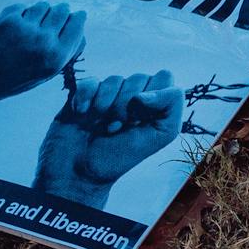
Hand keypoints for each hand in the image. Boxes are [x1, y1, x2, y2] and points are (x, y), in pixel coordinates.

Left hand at [0, 1, 84, 156]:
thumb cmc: (8, 82)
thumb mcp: (42, 74)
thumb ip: (61, 54)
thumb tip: (78, 31)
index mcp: (57, 59)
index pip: (78, 28)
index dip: (77, 19)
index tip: (75, 15)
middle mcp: (45, 42)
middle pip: (63, 12)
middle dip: (59, 11)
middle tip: (52, 15)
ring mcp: (26, 29)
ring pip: (43, 6)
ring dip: (39, 11)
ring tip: (29, 23)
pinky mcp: (7, 20)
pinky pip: (21, 7)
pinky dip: (19, 13)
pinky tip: (11, 25)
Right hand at [33, 69, 183, 204]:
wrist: (79, 171)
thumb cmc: (119, 157)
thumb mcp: (159, 136)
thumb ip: (170, 108)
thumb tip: (146, 92)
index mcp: (155, 104)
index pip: (164, 78)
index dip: (155, 96)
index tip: (142, 120)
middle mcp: (132, 95)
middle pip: (139, 78)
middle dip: (129, 106)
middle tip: (119, 128)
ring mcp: (108, 93)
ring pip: (114, 80)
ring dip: (107, 107)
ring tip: (102, 127)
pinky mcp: (85, 93)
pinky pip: (90, 82)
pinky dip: (86, 98)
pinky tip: (83, 115)